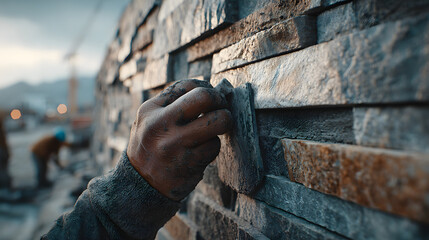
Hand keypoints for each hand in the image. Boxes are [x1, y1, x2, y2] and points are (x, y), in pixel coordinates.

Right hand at [127, 79, 232, 200]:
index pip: (186, 86)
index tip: (210, 96)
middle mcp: (161, 124)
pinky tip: (203, 150)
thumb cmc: (150, 148)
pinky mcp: (189, 163)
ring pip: (217, 121)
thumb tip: (210, 91)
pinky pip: (214, 145)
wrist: (139, 187)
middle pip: (204, 97)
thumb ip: (171, 105)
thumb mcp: (147, 121)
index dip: (205, 87)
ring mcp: (175, 144)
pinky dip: (213, 146)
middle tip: (222, 107)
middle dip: (220, 100)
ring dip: (223, 123)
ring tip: (216, 129)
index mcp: (150, 110)